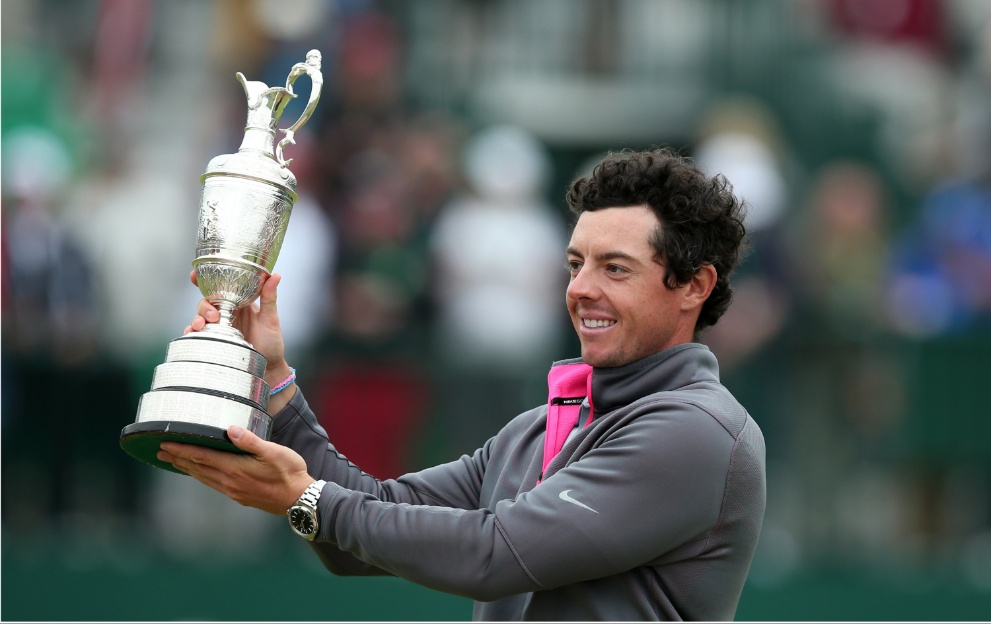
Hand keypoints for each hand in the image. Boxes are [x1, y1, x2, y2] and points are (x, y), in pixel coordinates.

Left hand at [157, 425, 313, 515]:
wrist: (299, 500)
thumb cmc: (289, 473)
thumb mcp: (274, 452)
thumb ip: (251, 441)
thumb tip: (232, 429)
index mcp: (235, 469)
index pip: (202, 457)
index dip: (182, 450)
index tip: (165, 444)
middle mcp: (230, 482)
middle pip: (197, 468)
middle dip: (178, 459)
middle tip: (160, 452)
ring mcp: (233, 491)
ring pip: (203, 478)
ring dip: (187, 469)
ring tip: (174, 462)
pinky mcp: (239, 496)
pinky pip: (212, 484)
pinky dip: (200, 477)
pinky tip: (200, 474)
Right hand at [185, 271, 295, 409]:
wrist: (268, 368)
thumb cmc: (272, 343)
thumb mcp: (271, 319)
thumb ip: (269, 297)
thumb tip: (275, 275)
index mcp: (239, 303)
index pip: (220, 287)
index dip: (204, 279)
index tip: (194, 275)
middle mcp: (227, 313)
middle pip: (207, 302)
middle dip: (204, 306)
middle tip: (213, 316)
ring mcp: (219, 327)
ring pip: (200, 317)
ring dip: (197, 318)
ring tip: (202, 326)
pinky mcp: (215, 341)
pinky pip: (198, 334)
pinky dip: (191, 332)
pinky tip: (192, 334)